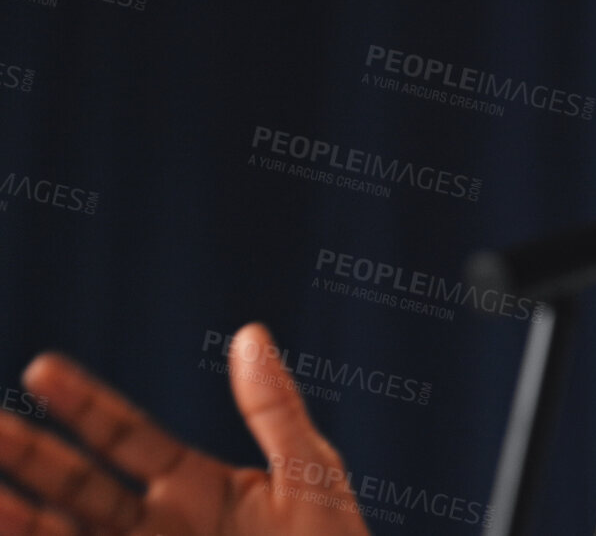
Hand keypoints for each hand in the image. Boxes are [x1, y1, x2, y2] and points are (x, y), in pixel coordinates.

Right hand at [0, 322, 372, 535]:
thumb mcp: (311, 476)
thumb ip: (276, 411)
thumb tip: (250, 333)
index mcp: (197, 487)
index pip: (127, 436)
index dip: (84, 405)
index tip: (41, 369)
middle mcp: (158, 528)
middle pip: (77, 487)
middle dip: (28, 456)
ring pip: (64, 535)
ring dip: (20, 519)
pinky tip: (9, 530)